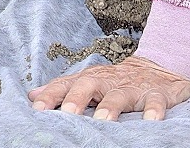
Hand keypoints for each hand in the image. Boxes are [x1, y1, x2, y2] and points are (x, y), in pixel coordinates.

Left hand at [28, 56, 189, 120]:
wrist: (157, 67)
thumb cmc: (116, 80)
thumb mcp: (89, 82)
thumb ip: (63, 89)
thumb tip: (32, 95)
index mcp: (89, 79)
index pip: (65, 85)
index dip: (51, 95)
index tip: (37, 108)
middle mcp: (108, 81)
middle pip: (89, 85)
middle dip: (77, 98)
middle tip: (68, 113)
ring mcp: (132, 87)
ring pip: (120, 95)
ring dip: (111, 106)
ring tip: (103, 120)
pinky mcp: (157, 94)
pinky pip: (156, 101)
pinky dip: (154, 110)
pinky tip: (151, 121)